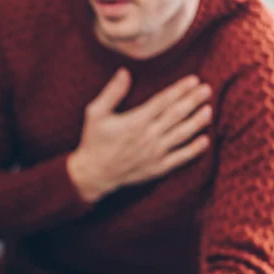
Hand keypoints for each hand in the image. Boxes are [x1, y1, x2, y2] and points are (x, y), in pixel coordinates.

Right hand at [69, 68, 211, 202]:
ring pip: (182, 134)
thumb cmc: (93, 141)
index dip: (180, 90)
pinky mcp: (157, 168)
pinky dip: (194, 150)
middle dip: (193, 101)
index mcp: (135, 121)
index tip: (194, 80)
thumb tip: (124, 72)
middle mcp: (148, 136)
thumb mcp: (95, 113)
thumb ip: (112, 92)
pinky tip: (204, 140)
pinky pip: (180, 158)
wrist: (93, 174)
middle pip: (176, 115)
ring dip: (197, 122)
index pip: (163, 101)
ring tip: (209, 110)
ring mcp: (155, 153)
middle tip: (207, 89)